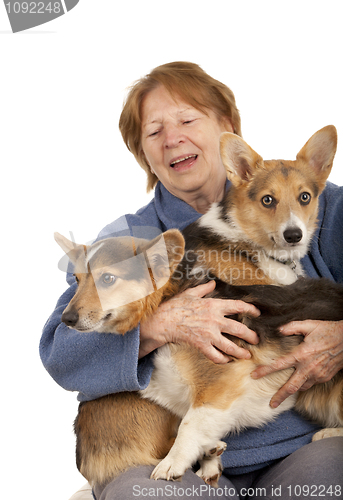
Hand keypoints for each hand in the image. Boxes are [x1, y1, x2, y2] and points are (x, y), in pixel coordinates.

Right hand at [140, 280, 259, 362]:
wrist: (163, 321)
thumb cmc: (176, 306)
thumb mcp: (191, 293)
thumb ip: (204, 289)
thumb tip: (213, 283)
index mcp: (214, 305)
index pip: (238, 306)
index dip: (250, 310)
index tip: (257, 313)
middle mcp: (215, 320)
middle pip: (239, 329)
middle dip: (251, 336)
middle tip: (256, 340)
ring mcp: (209, 334)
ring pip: (230, 346)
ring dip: (241, 352)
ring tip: (247, 355)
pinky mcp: (201, 345)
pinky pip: (216, 356)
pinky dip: (223, 360)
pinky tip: (227, 360)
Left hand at [251, 320, 342, 407]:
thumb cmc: (328, 330)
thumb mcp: (309, 325)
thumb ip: (292, 327)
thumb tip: (279, 329)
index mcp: (301, 354)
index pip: (279, 365)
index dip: (265, 371)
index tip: (254, 375)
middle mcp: (308, 367)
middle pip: (291, 386)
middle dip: (280, 396)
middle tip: (271, 404)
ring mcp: (318, 374)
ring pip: (302, 387)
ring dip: (292, 391)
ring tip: (283, 395)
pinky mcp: (325, 377)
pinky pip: (311, 383)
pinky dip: (304, 384)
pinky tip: (300, 381)